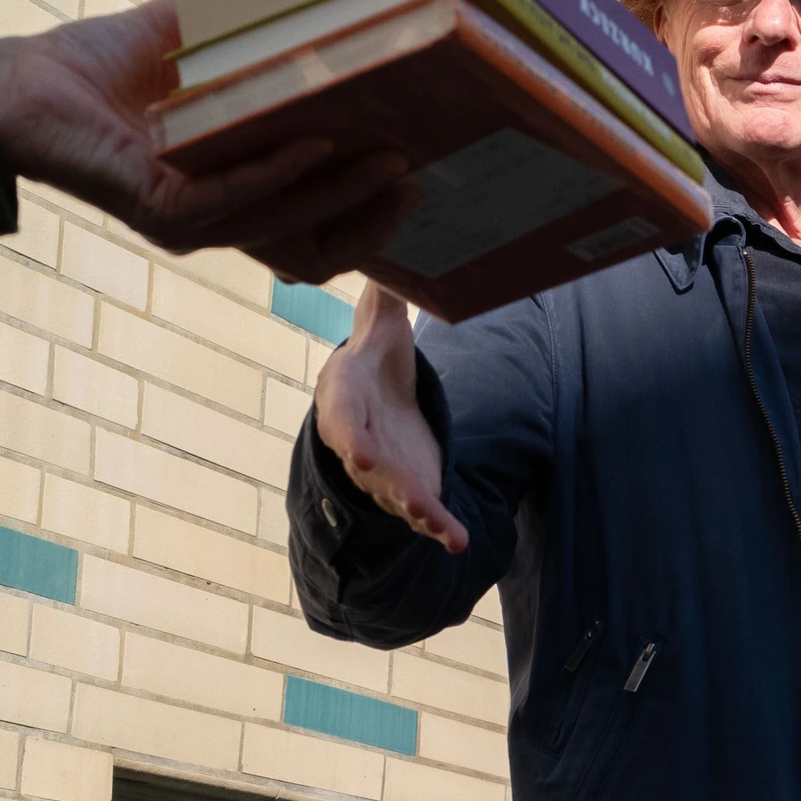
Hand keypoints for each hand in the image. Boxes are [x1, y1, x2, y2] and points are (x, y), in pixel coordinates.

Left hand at [0, 0, 416, 280]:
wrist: (16, 87)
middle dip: (372, 220)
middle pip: (316, 247)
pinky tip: (313, 142)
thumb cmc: (92, 71)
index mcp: (230, 193)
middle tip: (417, 176)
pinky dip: (278, 172)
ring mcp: (190, 224)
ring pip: (286, 222)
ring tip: (387, 159)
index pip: (316, 227)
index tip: (413, 173)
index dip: (367, 214)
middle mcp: (216, 220)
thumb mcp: (186, 44)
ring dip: (341, 192)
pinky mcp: (162, 211)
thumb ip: (239, 24)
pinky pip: (235, 198)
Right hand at [313, 287, 466, 550]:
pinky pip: (423, 510)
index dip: (348, 432)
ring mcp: (382, 468)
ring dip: (413, 508)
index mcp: (344, 393)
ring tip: (436, 523)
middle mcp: (357, 437)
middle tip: (385, 483)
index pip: (342, 413)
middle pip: (365, 460)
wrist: (378, 398)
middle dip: (376, 475)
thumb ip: (384, 295)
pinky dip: (439, 527)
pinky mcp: (411, 484)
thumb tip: (389, 259)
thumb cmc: (375, 355)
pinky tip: (458, 542)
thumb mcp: (379, 321)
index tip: (355, 450)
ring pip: (393, 492)